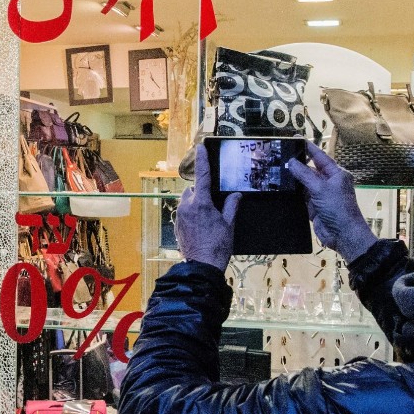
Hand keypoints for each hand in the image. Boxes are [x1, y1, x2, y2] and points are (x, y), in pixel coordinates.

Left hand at [176, 145, 241, 271]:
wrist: (201, 267)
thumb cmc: (217, 246)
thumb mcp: (228, 225)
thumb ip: (231, 206)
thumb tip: (236, 195)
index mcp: (201, 203)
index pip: (202, 176)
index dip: (203, 159)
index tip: (201, 147)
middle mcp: (186, 206)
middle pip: (193, 190)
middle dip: (202, 193)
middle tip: (214, 206)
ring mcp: (180, 216)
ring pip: (187, 201)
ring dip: (196, 204)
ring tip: (208, 219)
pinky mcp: (177, 225)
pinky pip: (184, 212)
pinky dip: (192, 214)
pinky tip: (201, 226)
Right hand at [286, 141, 377, 262]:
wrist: (342, 234)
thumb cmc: (337, 208)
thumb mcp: (320, 188)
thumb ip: (304, 175)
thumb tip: (291, 162)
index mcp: (336, 174)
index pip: (320, 157)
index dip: (308, 148)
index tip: (296, 139)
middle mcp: (329, 183)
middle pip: (311, 170)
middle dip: (298, 164)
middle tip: (281, 155)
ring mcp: (321, 195)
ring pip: (304, 183)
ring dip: (294, 179)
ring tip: (277, 169)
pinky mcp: (314, 207)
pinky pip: (301, 196)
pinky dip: (293, 193)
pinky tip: (281, 187)